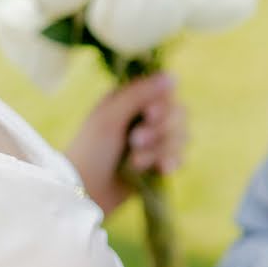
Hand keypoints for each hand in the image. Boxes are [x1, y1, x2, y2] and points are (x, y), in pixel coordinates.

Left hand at [66, 73, 186, 215]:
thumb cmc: (90, 149)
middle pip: (179, 115)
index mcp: (131, 100)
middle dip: (161, 131)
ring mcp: (155, 141)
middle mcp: (146, 117)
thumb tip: (173, 76)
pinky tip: (159, 170)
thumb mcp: (110, 117)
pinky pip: (181, 157)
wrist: (85, 190)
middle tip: (135, 141)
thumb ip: (139, 94)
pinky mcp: (159, 162)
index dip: (163, 105)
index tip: (149, 114)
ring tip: (135, 162)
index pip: (167, 93)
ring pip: (182, 137)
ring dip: (160, 150)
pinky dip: (170, 163)